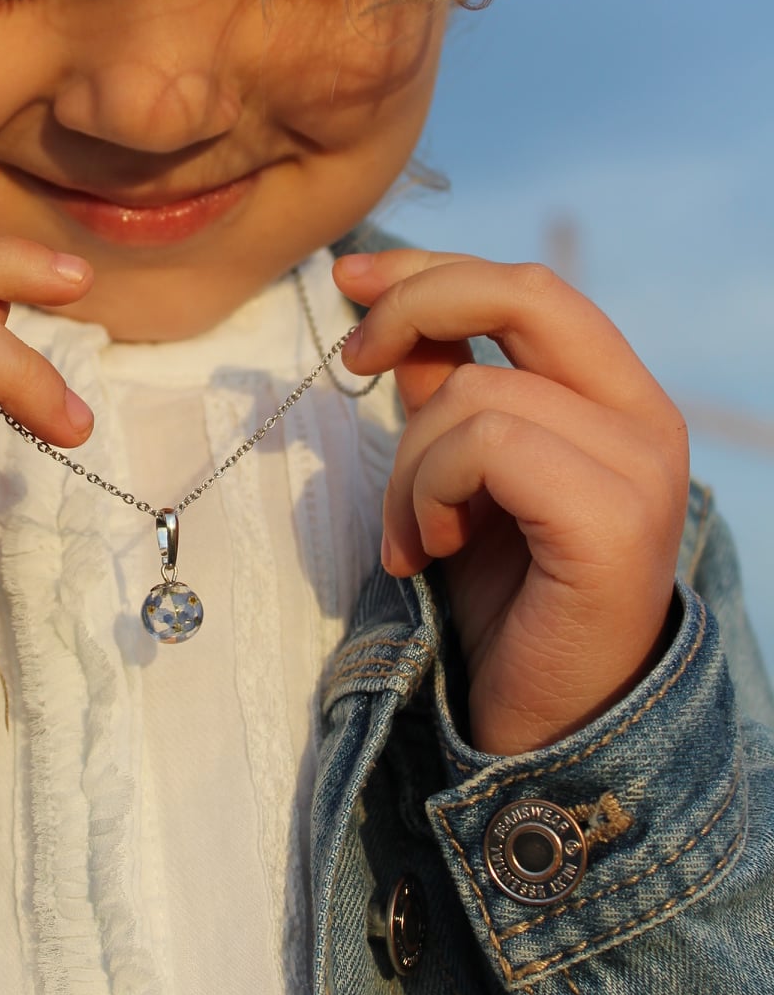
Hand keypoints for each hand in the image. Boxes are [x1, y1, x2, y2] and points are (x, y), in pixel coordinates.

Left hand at [334, 249, 689, 755]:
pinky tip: (428, 549)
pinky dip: (430, 493)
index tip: (348, 278)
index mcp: (617, 399)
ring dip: (407, 466)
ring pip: (476, 391)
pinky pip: (488, 445)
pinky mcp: (612, 520)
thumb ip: (445, 391)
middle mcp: (646, 420)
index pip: (529, 288)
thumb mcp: (459, 475)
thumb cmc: (501, 602)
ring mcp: (639, 469)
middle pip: (525, 292)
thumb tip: (391, 311)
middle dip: (417, 305)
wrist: (540, 725)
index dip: (433, 269)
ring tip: (409, 535)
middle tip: (353, 362)